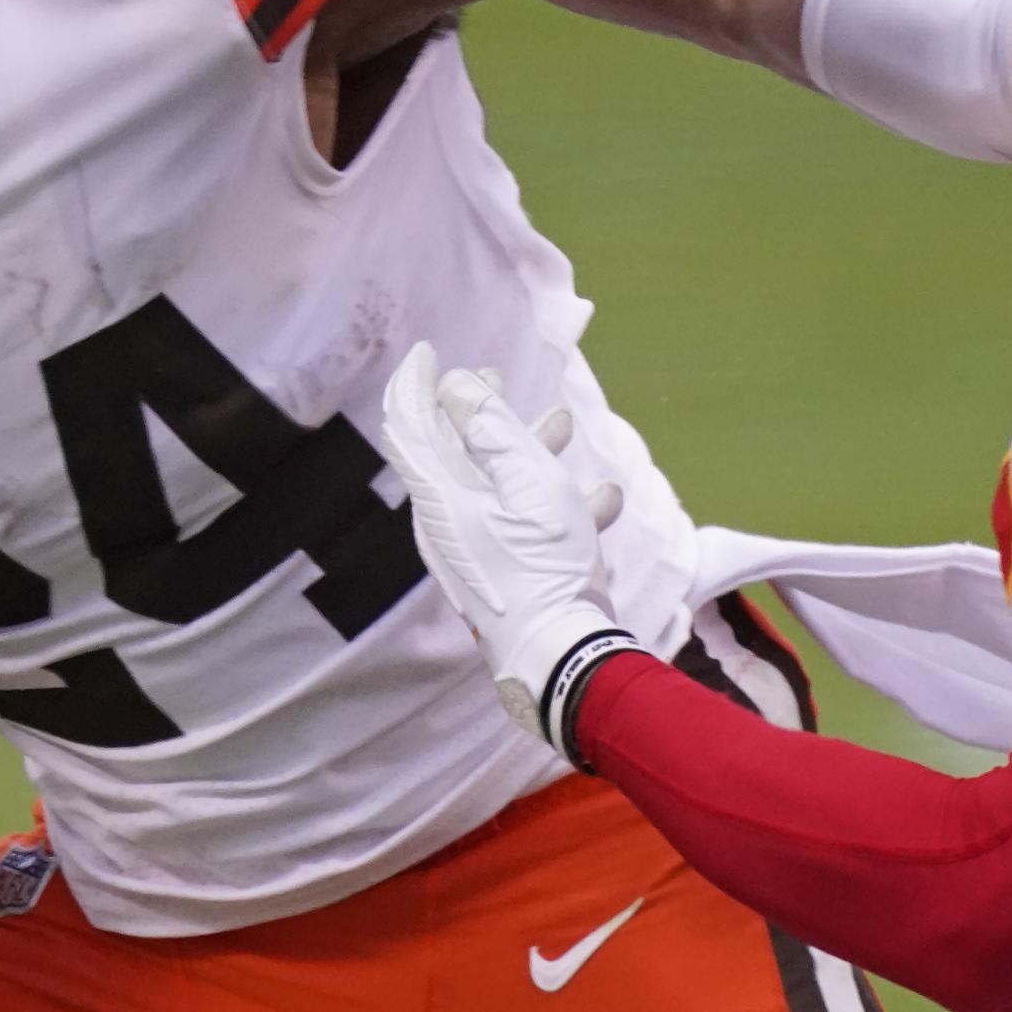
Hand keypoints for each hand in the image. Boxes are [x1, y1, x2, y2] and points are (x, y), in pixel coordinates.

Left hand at [381, 343, 633, 754]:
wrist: (562, 659)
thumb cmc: (545, 567)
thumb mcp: (529, 484)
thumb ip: (492, 430)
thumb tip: (457, 389)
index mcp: (439, 498)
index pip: (407, 426)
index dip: (414, 383)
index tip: (428, 352)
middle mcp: (446, 525)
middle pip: (451, 454)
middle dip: (477, 411)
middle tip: (495, 378)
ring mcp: (473, 554)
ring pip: (494, 487)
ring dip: (526, 452)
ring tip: (562, 424)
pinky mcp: (503, 577)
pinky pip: (521, 525)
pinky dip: (553, 502)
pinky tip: (604, 497)